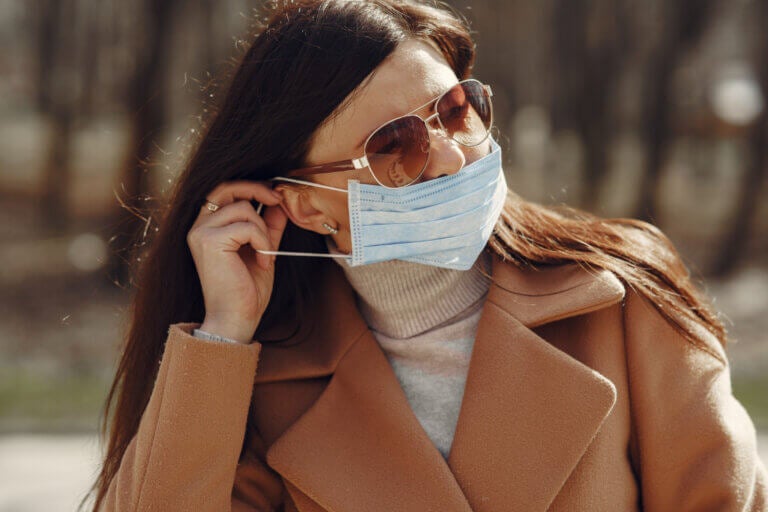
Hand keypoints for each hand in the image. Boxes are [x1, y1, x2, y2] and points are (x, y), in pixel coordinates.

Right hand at [186, 180, 286, 343]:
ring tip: (265, 254)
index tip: (275, 196)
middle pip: (226, 187)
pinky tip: (262, 261)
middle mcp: (198, 227)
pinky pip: (247, 226)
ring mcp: (200, 233)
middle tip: (277, 200)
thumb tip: (278, 201)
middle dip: (256, 189)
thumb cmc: (246, 290)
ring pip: (243, 208)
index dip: (250, 187)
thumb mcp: (262, 249)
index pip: (224, 191)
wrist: (235, 319)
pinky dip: (262, 241)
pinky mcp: (209, 241)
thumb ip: (268, 226)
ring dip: (263, 230)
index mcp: (207, 227)